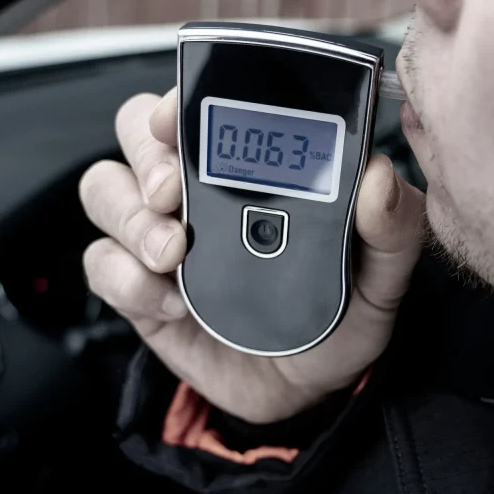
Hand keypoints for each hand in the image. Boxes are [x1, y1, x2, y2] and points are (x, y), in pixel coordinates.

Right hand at [79, 90, 423, 423]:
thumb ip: (392, 232)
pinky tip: (172, 303)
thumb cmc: (339, 323)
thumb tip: (381, 179)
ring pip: (103, 189)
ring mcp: (163, 239)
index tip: (178, 119)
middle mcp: (201, 194)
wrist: (306, 391)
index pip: (202, 111)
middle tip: (173, 194)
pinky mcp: (139, 288)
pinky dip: (125, 278)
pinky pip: (101, 263)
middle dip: (147, 157)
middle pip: (135, 135)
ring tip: (174, 255)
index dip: (180, 102)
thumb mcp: (380, 281)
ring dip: (130, 216)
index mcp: (255, 174)